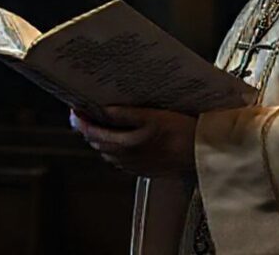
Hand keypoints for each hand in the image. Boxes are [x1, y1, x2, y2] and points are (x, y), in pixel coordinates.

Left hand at [69, 106, 196, 176]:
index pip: (92, 133)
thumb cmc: (182, 132)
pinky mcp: (143, 169)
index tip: (75, 109)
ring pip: (108, 151)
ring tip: (102, 121)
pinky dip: (115, 147)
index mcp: (126, 145)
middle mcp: (126, 159)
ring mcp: (134, 166)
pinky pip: (120, 159)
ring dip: (102, 137)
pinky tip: (122, 137)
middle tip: (86, 111)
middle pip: (98, 143)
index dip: (81, 120)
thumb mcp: (153, 116)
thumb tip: (103, 110)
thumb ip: (126, 114)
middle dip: (89, 127)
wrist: (202, 154)